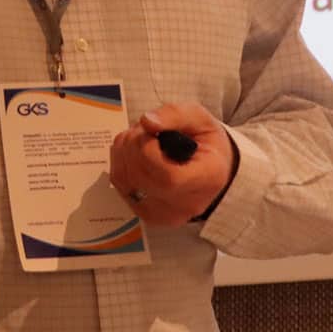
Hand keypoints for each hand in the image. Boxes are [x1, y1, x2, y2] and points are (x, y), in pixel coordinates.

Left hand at [109, 102, 236, 224]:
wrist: (211, 170)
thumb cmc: (205, 143)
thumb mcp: (199, 118)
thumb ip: (175, 115)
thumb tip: (147, 122)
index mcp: (208, 178)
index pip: (168, 178)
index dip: (148, 151)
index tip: (153, 134)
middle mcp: (189, 204)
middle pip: (142, 177)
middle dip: (133, 144)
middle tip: (144, 130)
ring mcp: (167, 214)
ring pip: (126, 181)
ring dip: (123, 151)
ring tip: (140, 139)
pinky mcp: (150, 215)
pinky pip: (121, 186)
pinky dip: (121, 164)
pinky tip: (134, 154)